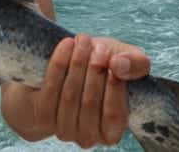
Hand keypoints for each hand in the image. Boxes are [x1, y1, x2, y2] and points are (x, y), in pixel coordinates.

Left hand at [29, 34, 149, 147]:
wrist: (63, 66)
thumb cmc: (99, 67)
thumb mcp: (123, 61)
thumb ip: (135, 64)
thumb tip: (120, 65)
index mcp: (112, 131)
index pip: (114, 115)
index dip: (114, 87)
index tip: (113, 60)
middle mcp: (88, 137)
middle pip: (89, 103)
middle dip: (94, 70)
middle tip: (97, 46)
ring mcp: (64, 129)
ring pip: (70, 96)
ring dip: (76, 64)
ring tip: (83, 41)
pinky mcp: (43, 116)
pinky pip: (50, 90)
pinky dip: (59, 64)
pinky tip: (67, 45)